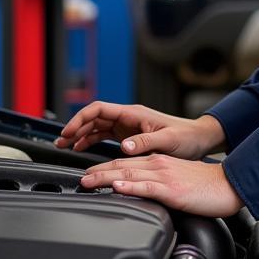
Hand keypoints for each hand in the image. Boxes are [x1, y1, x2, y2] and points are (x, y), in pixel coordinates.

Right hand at [54, 101, 225, 159]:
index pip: (99, 109)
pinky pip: (104, 135)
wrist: (198, 139)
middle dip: (75, 128)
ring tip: (65, 146)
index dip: (80, 119)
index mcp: (133, 114)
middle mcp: (128, 117)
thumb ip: (145, 142)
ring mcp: (127, 126)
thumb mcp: (167, 140)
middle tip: (60, 142)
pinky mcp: (130, 135)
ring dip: (80, 135)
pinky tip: (82, 149)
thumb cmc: (185, 137)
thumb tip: (124, 146)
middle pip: (93, 117)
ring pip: (97, 126)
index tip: (68, 133)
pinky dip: (91, 141)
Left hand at [81, 155, 242, 216]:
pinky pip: (147, 186)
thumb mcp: (177, 181)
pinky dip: (130, 186)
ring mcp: (164, 177)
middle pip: (121, 166)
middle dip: (98, 172)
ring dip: (106, 177)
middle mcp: (158, 166)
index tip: (89, 176)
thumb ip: (158, 185)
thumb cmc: (206, 187)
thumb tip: (139, 194)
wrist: (228, 185)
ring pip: (129, 174)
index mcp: (159, 163)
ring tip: (88, 181)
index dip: (104, 169)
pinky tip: (118, 187)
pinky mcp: (172, 190)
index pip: (126, 164)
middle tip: (80, 179)